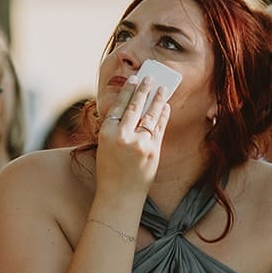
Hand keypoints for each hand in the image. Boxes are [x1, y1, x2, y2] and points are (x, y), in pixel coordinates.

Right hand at [95, 77, 172, 196]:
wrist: (120, 195)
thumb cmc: (110, 171)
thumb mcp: (106, 146)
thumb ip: (117, 128)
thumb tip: (131, 108)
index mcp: (107, 133)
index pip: (119, 106)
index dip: (128, 91)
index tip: (134, 79)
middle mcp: (123, 136)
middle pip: (135, 107)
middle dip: (144, 90)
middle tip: (150, 77)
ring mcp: (140, 143)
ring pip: (150, 115)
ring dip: (157, 99)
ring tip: (162, 88)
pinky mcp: (153, 151)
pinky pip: (160, 128)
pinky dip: (163, 116)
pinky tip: (166, 106)